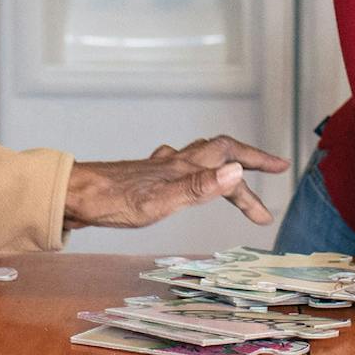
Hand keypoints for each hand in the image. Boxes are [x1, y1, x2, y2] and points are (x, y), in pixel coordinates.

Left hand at [61, 135, 288, 229]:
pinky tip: (183, 181)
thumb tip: (236, 170)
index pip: (229, 154)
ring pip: (200, 161)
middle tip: (270, 180)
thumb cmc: (112, 201)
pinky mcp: (144, 179)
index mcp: (183, 166)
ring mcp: (158, 169)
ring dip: (223, 172)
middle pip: (219, 154)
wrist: (72, 196)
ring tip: (236, 187)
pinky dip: (194, 176)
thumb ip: (199, 187)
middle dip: (248, 165)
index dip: (257, 159)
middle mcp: (173, 162)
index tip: (281, 166)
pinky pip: (179, 171)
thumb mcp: (161, 200)